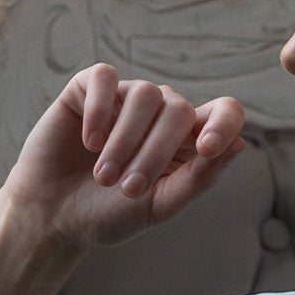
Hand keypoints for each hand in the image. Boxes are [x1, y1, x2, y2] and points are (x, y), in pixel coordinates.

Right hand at [2, 64, 247, 249]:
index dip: (224, 122)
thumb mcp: (160, 205)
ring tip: (105, 176)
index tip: (206, 148)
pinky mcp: (87, 89)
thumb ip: (200, 178)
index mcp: (188, 140)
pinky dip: (100, 110)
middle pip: (179, 109)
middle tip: (128, 189)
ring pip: (144, 94)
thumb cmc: (110, 213)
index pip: (224, 111)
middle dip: (156, 152)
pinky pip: (105, 78)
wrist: (54, 217)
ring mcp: (125, 98)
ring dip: (126, 140)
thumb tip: (240, 144)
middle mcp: (161, 113)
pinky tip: (89, 142)